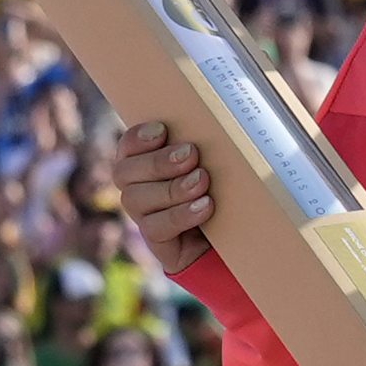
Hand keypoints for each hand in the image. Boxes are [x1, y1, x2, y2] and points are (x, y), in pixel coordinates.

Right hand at [115, 122, 213, 274]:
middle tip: (191, 154)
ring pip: (136, 200)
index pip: (127, 147)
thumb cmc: (227, 185)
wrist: (240, 237)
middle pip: (125, 172)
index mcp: (146, 162)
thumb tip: (213, 123)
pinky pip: (155, 229)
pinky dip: (180, 215)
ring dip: (171, 188)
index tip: (162, 130)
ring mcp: (146, 217)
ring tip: (202, 181)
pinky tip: (204, 206)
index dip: (137, 138)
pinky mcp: (159, 242)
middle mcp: (138, 188)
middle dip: (158, 162)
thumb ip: (203, 145)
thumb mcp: (216, 161)